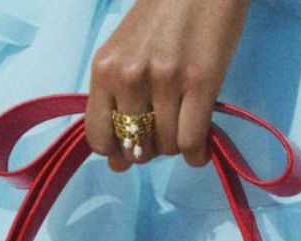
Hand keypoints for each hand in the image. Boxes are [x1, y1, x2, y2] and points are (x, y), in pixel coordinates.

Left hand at [85, 0, 250, 171]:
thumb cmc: (162, 15)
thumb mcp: (126, 53)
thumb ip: (115, 105)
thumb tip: (117, 165)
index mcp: (104, 69)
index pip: (98, 138)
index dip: (116, 151)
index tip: (132, 145)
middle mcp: (129, 77)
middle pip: (136, 147)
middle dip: (151, 149)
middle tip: (164, 130)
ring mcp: (166, 80)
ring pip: (167, 147)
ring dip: (176, 148)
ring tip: (184, 128)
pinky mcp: (201, 82)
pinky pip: (192, 142)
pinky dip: (197, 155)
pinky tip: (199, 149)